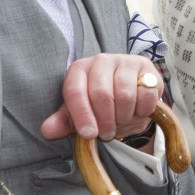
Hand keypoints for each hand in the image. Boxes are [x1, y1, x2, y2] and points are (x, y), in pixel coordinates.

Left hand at [40, 53, 161, 143]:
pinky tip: (138, 110)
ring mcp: (125, 61)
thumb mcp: (79, 114)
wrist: (131, 98)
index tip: (89, 135)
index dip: (81, 115)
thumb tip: (47, 130)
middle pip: (101, 94)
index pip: (75, 90)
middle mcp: (101, 60)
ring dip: (124, 117)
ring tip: (121, 121)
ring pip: (124, 95)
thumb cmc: (100, 106)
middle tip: (107, 132)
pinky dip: (143, 110)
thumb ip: (64, 122)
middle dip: (105, 121)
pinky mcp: (146, 68)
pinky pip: (146, 93)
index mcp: (80, 69)